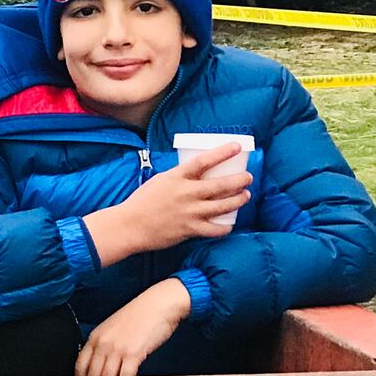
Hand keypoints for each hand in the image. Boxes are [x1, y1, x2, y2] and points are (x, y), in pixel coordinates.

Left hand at [75, 278, 191, 375]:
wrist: (159, 303)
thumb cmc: (140, 316)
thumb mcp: (113, 328)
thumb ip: (105, 345)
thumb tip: (102, 365)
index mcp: (95, 337)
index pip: (80, 365)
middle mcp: (102, 343)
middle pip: (91, 375)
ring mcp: (116, 348)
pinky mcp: (133, 352)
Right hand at [84, 142, 250, 265]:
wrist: (128, 226)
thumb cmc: (140, 203)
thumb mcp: (159, 181)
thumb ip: (177, 177)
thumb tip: (193, 174)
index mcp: (177, 177)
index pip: (205, 160)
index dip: (223, 152)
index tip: (237, 146)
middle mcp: (187, 193)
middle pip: (222, 184)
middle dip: (240, 180)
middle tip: (247, 178)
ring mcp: (190, 212)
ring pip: (224, 205)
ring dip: (239, 200)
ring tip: (245, 196)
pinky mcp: (190, 229)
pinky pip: (215, 229)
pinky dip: (225, 227)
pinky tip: (229, 225)